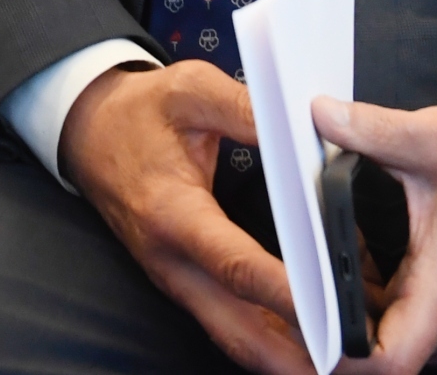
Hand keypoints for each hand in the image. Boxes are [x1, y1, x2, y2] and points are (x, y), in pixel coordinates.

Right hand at [59, 63, 312, 374]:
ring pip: (236, 341)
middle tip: (347, 366)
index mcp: (173, 213)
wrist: (89, 134)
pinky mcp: (186, 287)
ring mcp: (177, 282)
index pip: (235, 265)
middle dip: (293, 357)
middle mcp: (172, 262)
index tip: (330, 309)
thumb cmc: (139, 114)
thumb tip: (301, 131)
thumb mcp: (189, 90)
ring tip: (340, 364)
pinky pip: (232, 328)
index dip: (284, 291)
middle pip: (238, 331)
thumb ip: (245, 109)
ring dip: (286, 359)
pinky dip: (272, 343)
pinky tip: (312, 346)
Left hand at [309, 99, 436, 372]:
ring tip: (291, 274)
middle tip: (277, 284)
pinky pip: (384, 325)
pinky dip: (353, 301)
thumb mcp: (434, 135)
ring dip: (335, 313)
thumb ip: (373, 129)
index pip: (388, 360)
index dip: (338, 353)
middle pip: (372, 358)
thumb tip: (319, 116)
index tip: (300, 316)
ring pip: (376, 343)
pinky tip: (329, 263)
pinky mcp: (434, 309)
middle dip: (321, 328)